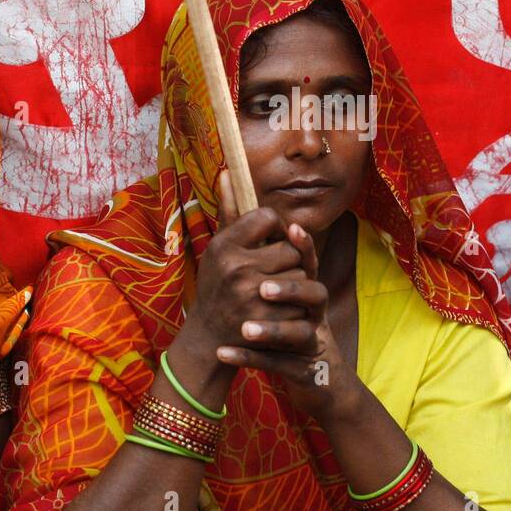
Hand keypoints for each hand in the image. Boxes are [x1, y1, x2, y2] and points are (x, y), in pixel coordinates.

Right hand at [176, 170, 308, 358]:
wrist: (209, 338)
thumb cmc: (217, 286)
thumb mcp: (218, 249)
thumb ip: (229, 211)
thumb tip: (228, 172)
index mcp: (224, 246)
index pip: (267, 217)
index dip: (277, 227)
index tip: (272, 238)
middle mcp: (236, 267)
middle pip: (290, 247)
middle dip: (289, 258)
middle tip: (276, 268)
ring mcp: (252, 296)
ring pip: (300, 274)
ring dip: (296, 283)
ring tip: (277, 289)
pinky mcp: (266, 321)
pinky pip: (301, 303)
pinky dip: (297, 307)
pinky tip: (281, 310)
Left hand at [213, 221, 357, 422]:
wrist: (314, 377)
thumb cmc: (289, 325)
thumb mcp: (282, 294)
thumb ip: (260, 252)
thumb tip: (234, 198)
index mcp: (307, 291)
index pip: (310, 264)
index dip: (304, 247)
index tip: (291, 230)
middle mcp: (313, 314)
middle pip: (313, 295)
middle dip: (289, 291)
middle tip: (262, 289)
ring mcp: (310, 343)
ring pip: (300, 333)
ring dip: (272, 331)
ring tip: (245, 329)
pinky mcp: (302, 370)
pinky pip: (278, 365)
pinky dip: (250, 359)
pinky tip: (224, 353)